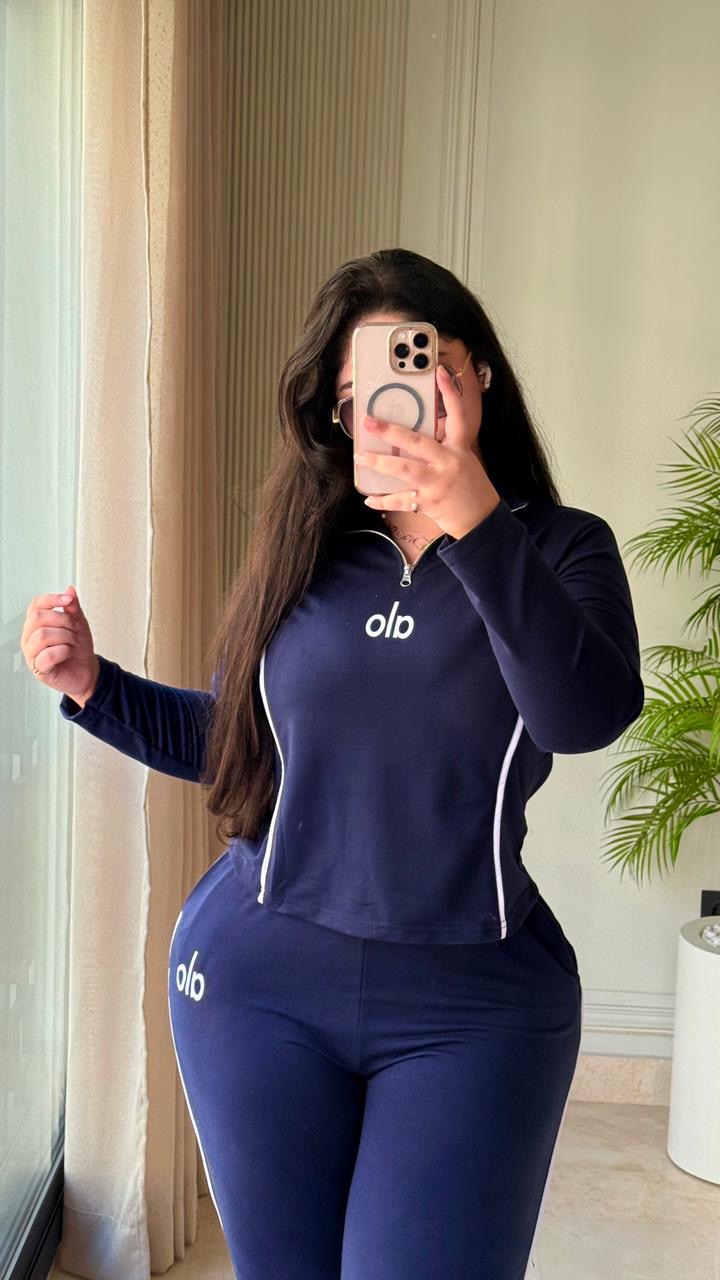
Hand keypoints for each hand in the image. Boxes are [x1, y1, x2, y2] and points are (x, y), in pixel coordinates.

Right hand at [21, 585, 99, 703]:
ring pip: (43, 636)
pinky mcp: (39, 670)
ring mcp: (32, 654)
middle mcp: (29, 638)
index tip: (68, 600)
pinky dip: (64, 651)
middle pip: (38, 618)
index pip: (35, 605)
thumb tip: (69, 590)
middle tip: (74, 630)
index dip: (52, 599)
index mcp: (36, 624)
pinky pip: (48, 655)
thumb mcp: (79, 624)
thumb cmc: (78, 648)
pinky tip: (68, 653)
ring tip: (73, 642)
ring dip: (65, 637)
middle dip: (62, 621)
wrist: (87, 671)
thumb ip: (73, 608)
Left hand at [354, 364, 500, 539]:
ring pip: (403, 469)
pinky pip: (400, 501)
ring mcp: (438, 483)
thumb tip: (410, 437)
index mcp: (459, 448)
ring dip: (379, 463)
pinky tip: (369, 499)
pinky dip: (383, 500)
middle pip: (416, 442)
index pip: (458, 414)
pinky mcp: (429, 503)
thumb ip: (442, 447)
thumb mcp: (463, 460)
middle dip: (390, 431)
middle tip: (369, 421)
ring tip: (360, 457)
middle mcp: (448, 462)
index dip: (449, 392)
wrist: (481, 520)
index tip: (439, 372)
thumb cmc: (470, 487)